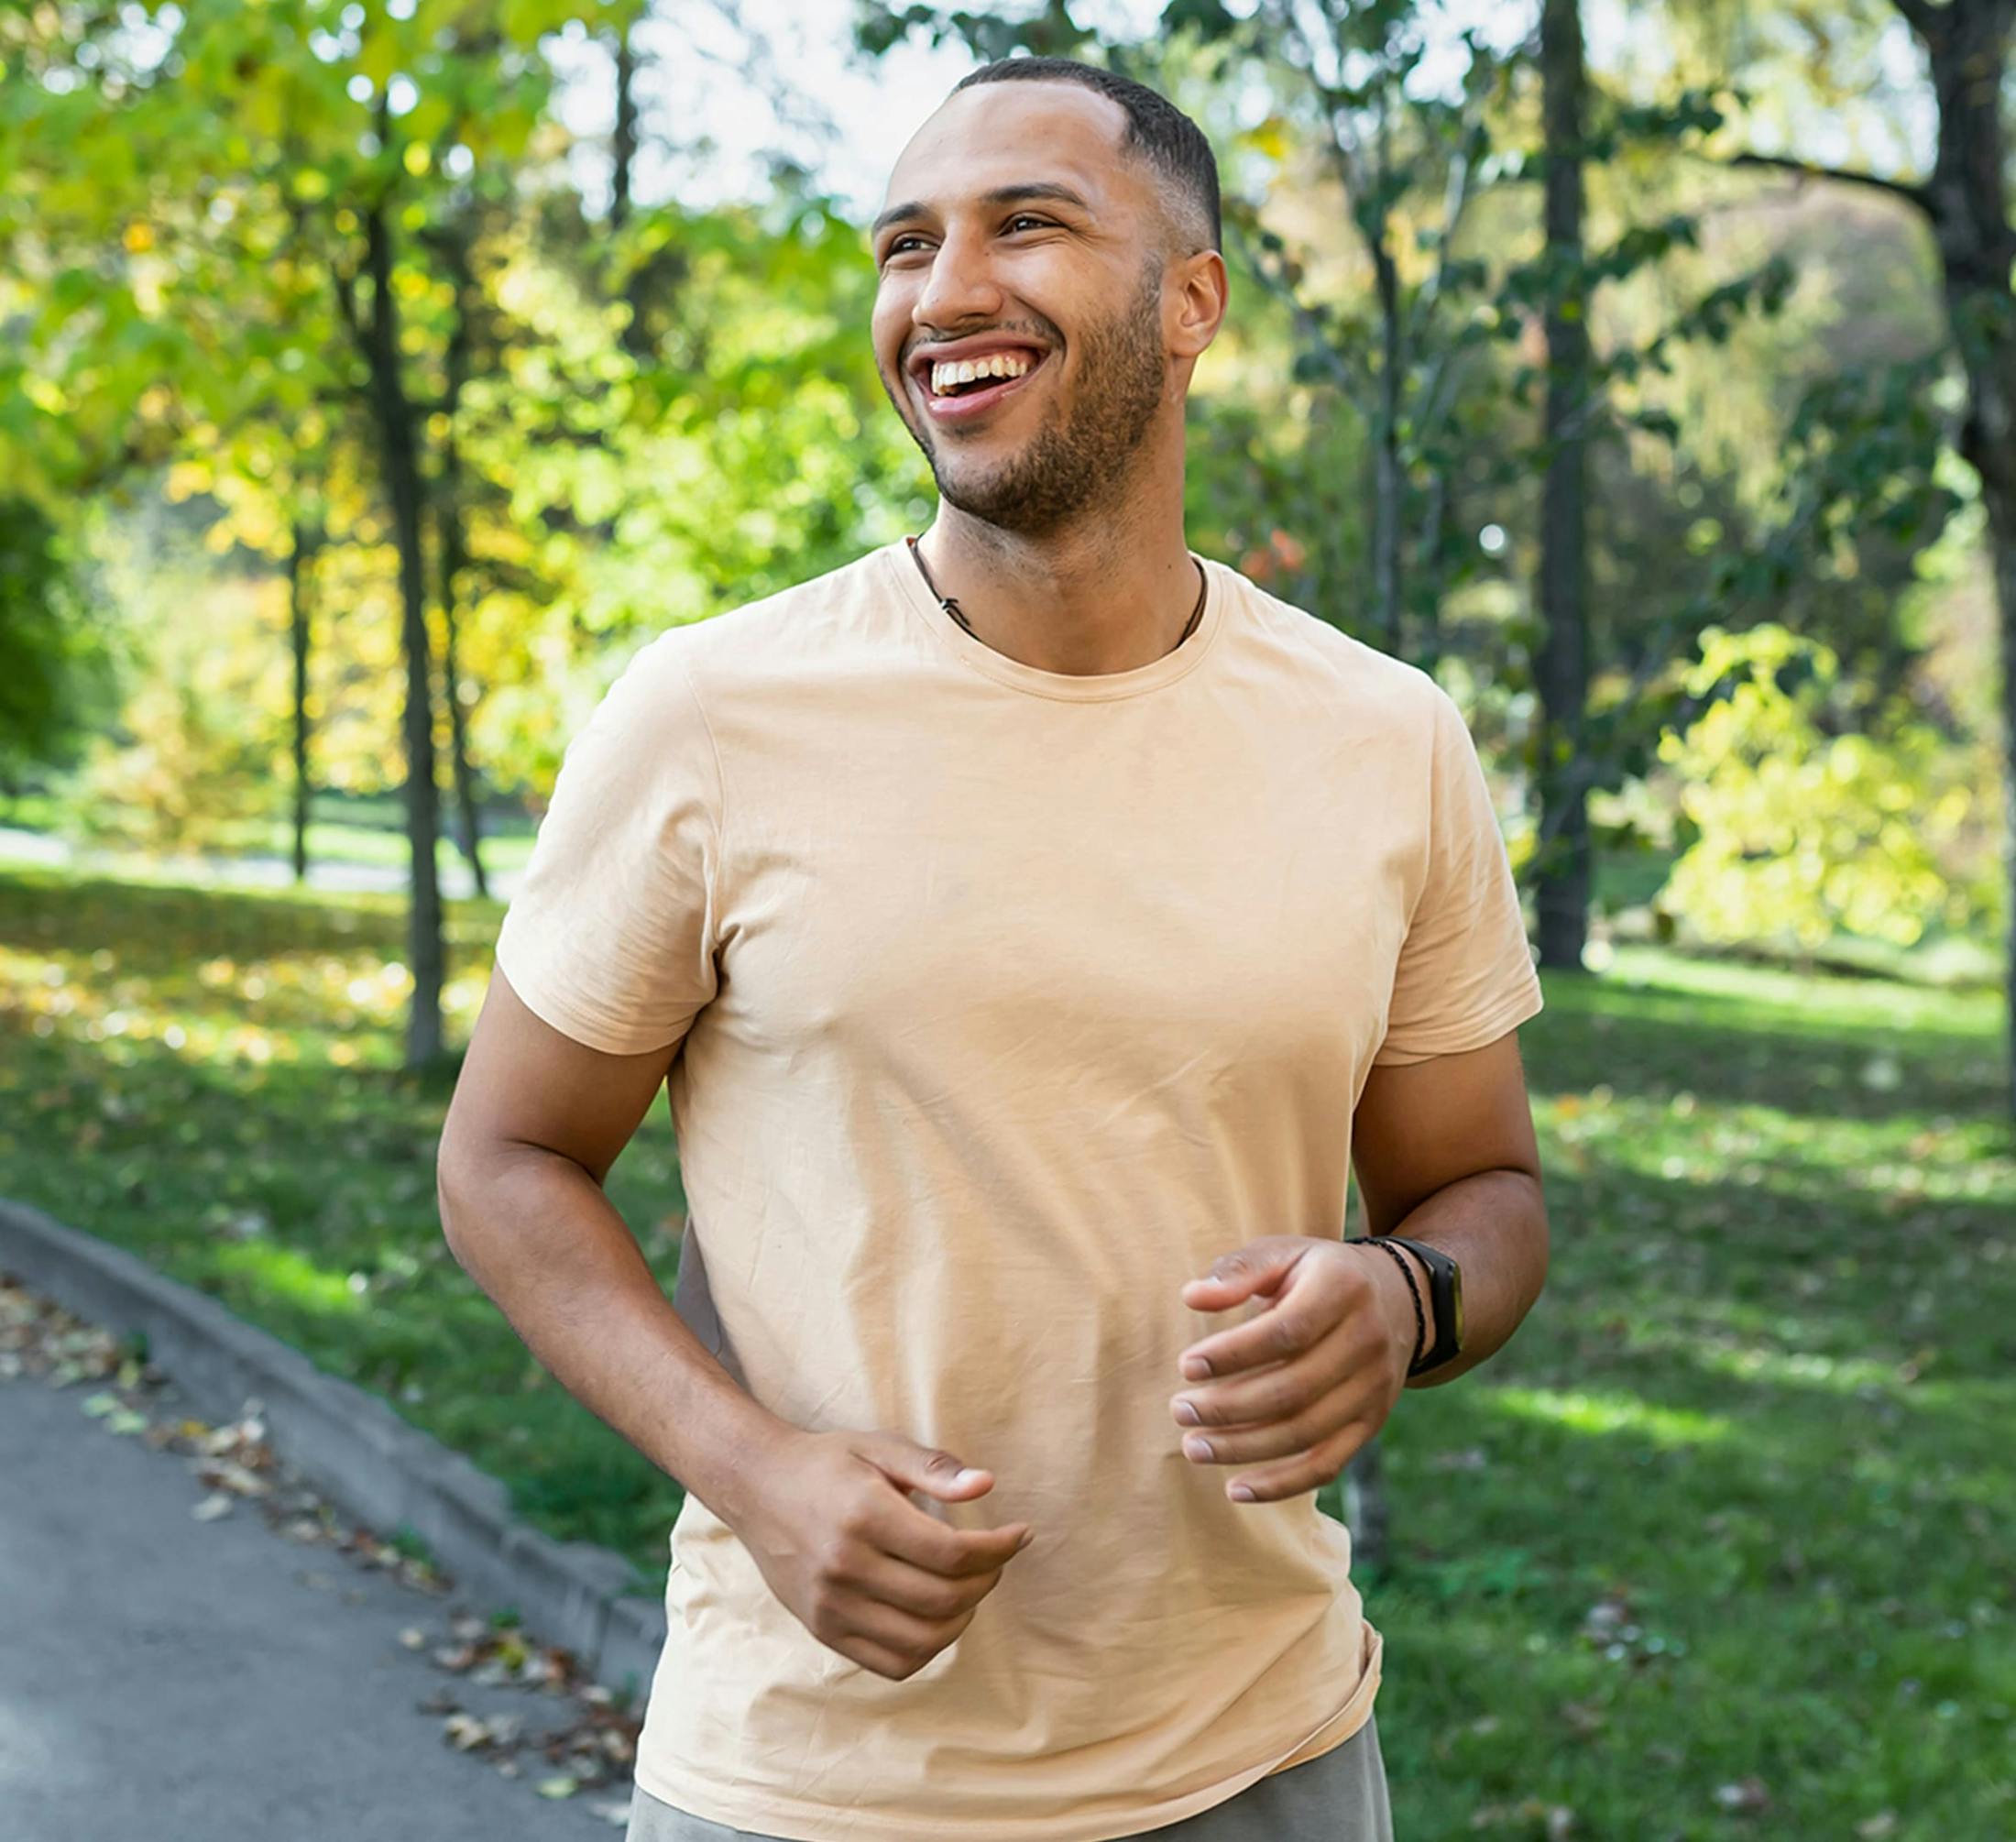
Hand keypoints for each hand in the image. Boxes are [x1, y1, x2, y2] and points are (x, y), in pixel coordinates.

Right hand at [729, 1425, 1033, 1680]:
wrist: (757, 1487)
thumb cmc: (827, 1464)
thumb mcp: (879, 1447)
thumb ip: (934, 1467)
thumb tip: (986, 1487)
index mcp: (864, 1516)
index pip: (951, 1553)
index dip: (998, 1550)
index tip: (1020, 1535)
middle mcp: (845, 1567)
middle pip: (943, 1599)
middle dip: (987, 1581)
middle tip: (996, 1560)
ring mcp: (831, 1606)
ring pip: (922, 1640)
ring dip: (963, 1618)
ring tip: (970, 1589)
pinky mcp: (823, 1631)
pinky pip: (890, 1662)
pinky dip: (927, 1648)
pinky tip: (937, 1616)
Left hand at [1171, 1236, 1418, 1503]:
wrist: (1397, 1299)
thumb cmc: (1316, 1274)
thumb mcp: (1283, 1253)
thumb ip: (1238, 1270)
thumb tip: (1193, 1297)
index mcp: (1342, 1289)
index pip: (1286, 1331)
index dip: (1234, 1354)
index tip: (1186, 1367)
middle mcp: (1366, 1340)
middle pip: (1294, 1389)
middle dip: (1229, 1407)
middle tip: (1179, 1411)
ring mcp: (1374, 1388)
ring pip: (1307, 1432)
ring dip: (1244, 1448)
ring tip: (1194, 1447)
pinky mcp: (1371, 1424)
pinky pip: (1328, 1465)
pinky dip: (1282, 1484)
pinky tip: (1237, 1489)